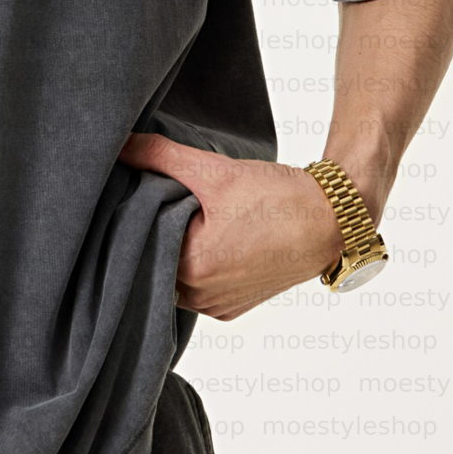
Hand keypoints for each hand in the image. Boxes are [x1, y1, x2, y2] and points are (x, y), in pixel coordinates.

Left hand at [118, 134, 341, 320]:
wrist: (331, 220)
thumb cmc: (278, 198)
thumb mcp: (214, 170)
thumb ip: (160, 155)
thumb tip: (120, 144)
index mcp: (191, 268)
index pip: (139, 244)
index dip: (137, 217)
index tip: (142, 197)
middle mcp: (200, 297)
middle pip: (156, 263)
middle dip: (155, 235)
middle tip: (167, 206)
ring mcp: (217, 307)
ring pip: (175, 279)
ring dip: (175, 254)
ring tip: (190, 223)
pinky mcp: (231, 309)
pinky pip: (198, 291)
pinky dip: (195, 270)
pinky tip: (206, 243)